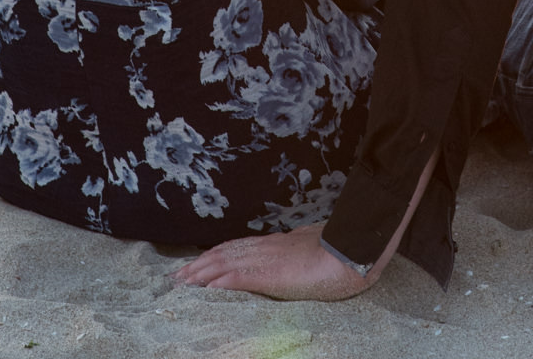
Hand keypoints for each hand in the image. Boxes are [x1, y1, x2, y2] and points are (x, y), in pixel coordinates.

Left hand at [172, 223, 374, 299]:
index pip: (237, 247)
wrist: (353, 252)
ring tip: (184, 281)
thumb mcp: (313, 249)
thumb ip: (297, 253)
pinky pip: (243, 277)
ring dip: (203, 272)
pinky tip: (208, 287)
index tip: (197, 264)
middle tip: (178, 276)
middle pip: (226, 253)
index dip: (215, 255)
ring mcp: (270, 259)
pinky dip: (222, 281)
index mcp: (277, 244)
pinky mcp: (274, 274)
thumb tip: (291, 258)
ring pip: (227, 262)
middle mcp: (269, 248)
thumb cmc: (339, 253)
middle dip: (200, 265)